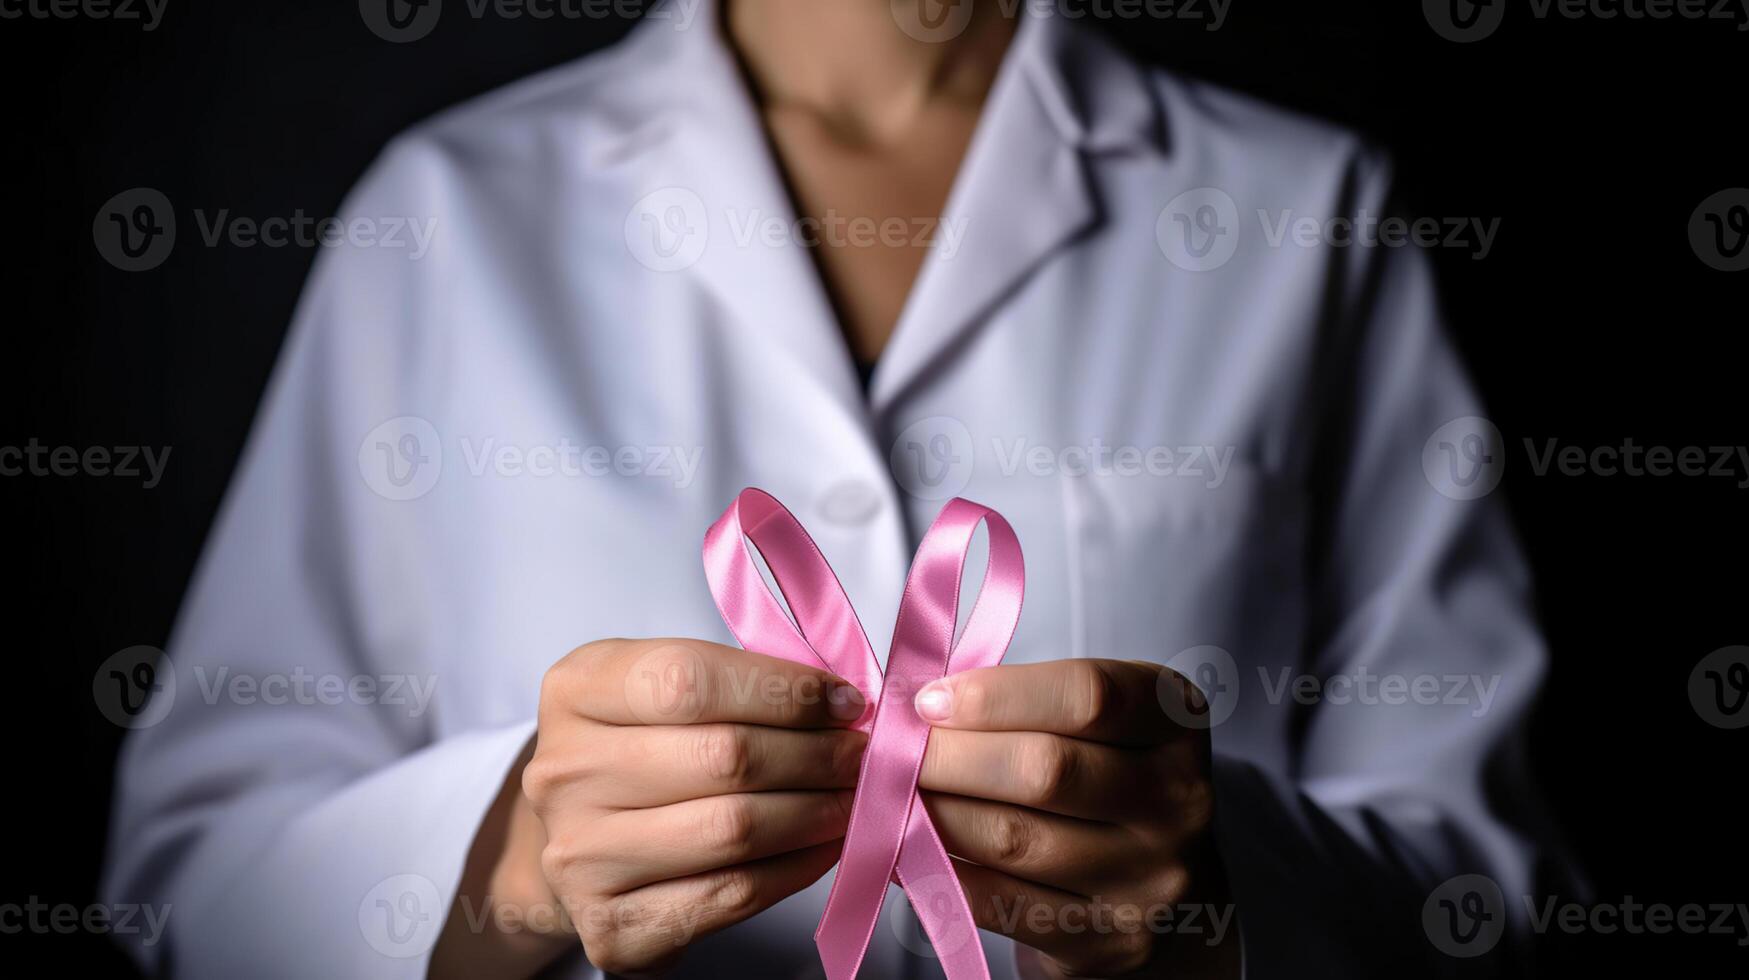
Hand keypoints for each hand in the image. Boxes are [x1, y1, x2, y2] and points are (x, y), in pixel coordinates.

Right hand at [484, 638, 867, 976]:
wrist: (580, 841)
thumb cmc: (641, 749)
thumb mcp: (663, 687)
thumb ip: (738, 680)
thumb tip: (841, 700)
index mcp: (575, 691)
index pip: (690, 679)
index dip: (783, 689)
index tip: (844, 700)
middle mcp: (563, 772)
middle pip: (721, 755)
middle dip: (816, 753)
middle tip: (864, 754)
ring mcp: (579, 856)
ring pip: (733, 828)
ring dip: (817, 811)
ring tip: (855, 797)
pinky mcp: (610, 926)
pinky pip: (731, 894)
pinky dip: (796, 868)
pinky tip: (826, 845)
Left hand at [915, 659, 1239, 978]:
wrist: (1176, 903)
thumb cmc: (1112, 783)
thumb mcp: (1103, 724)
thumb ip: (1030, 702)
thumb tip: (913, 703)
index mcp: (1176, 723)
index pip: (1087, 695)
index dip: (996, 694)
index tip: (928, 699)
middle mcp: (1177, 799)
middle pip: (1045, 769)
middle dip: (947, 756)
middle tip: (887, 749)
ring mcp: (1149, 877)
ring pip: (1013, 837)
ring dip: (931, 812)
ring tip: (885, 792)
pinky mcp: (1108, 940)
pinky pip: (1000, 901)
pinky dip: (937, 870)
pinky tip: (902, 845)